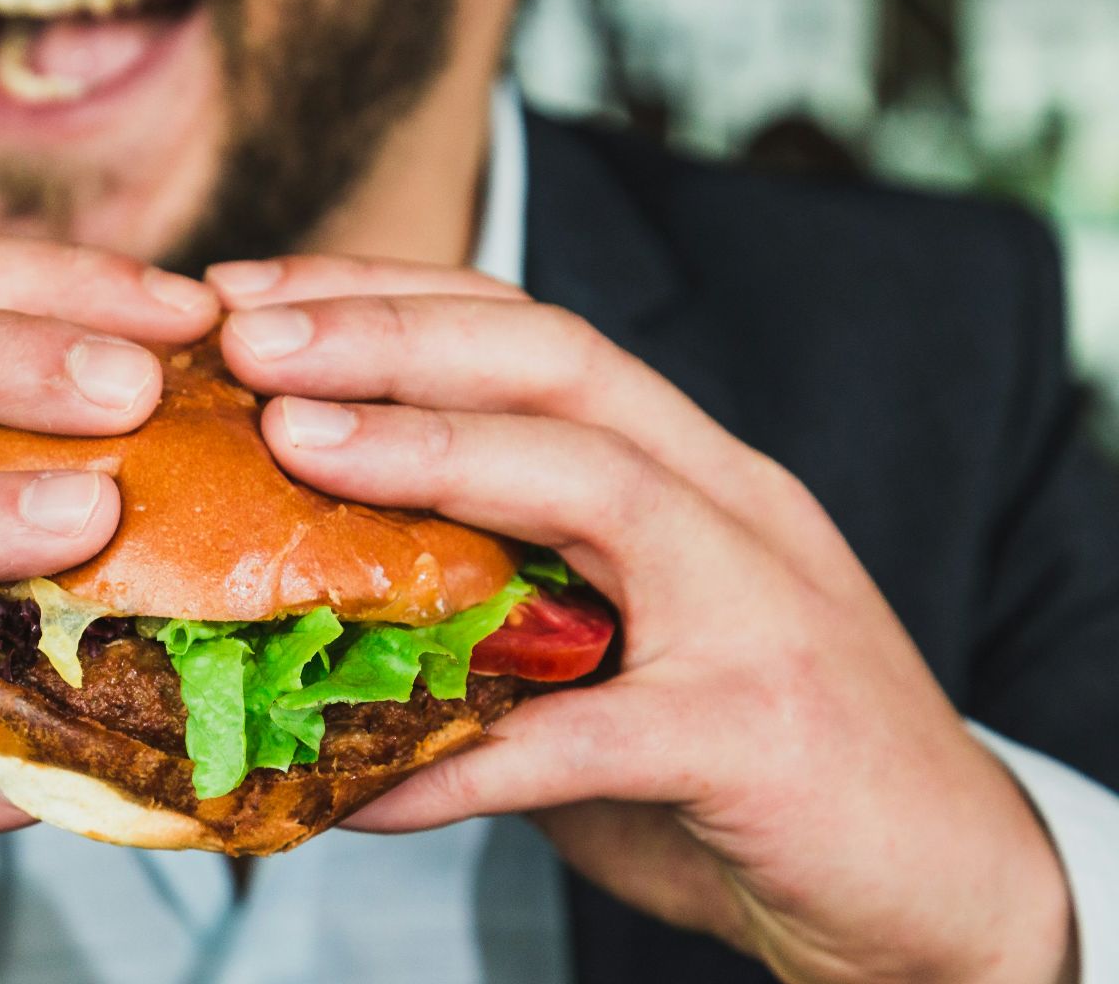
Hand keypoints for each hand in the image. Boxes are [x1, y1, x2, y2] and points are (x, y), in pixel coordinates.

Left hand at [206, 256, 1074, 983]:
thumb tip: (317, 601)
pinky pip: (584, 735)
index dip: (389, 296)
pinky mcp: (757, 734)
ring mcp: (756, 607)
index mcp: (688, 470)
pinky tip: (354, 784)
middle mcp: (728, 505)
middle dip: (392, 329)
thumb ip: (503, 610)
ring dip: (428, 450)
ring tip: (291, 443)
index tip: (253, 299)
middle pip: (557, 359)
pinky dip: (462, 758)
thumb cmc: (750, 762)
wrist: (938, 888)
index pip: (532, 331)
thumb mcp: (621, 648)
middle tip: (246, 336)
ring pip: (592, 480)